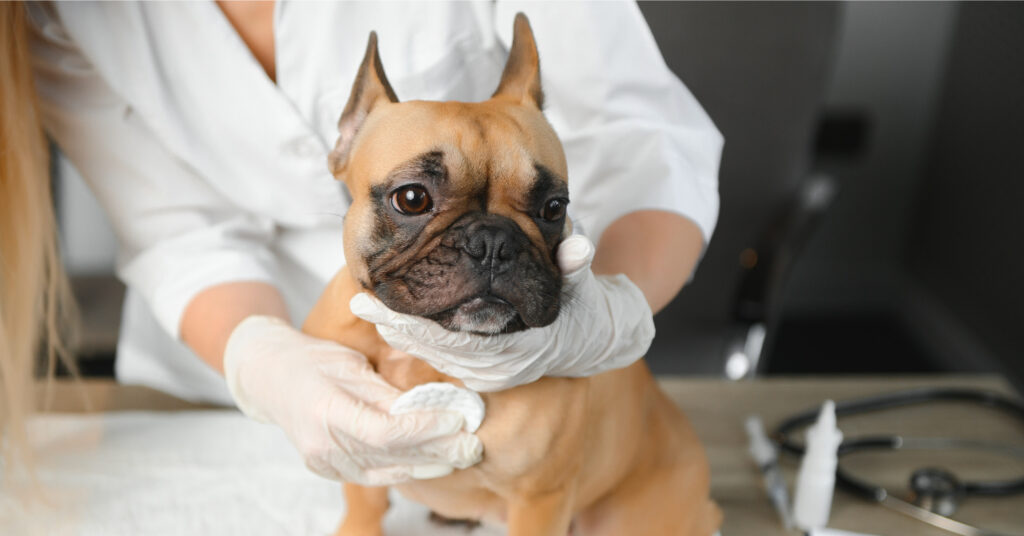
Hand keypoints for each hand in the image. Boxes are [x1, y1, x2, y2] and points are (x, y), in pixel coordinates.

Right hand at [223, 316, 482, 485]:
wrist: (270, 378)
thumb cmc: (313, 360)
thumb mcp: (351, 364)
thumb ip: (388, 391)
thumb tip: (434, 405)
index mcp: (325, 410)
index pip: (385, 431)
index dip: (425, 429)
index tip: (456, 420)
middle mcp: (322, 445)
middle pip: (391, 456)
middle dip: (438, 452)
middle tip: (473, 445)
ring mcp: (322, 463)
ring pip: (386, 471)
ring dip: (429, 465)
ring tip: (461, 455)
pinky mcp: (327, 470)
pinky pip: (374, 475)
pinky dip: (406, 468)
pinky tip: (433, 463)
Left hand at [349, 234, 654, 391]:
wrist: (593, 342)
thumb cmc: (583, 308)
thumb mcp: (582, 286)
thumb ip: (575, 265)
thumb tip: (579, 247)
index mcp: (519, 348)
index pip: (455, 341)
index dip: (417, 324)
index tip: (382, 301)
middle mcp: (501, 369)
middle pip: (437, 351)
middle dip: (398, 326)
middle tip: (362, 303)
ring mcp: (491, 376)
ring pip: (435, 358)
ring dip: (402, 334)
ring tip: (369, 308)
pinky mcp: (484, 376)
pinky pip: (443, 361)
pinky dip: (418, 341)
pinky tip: (394, 322)